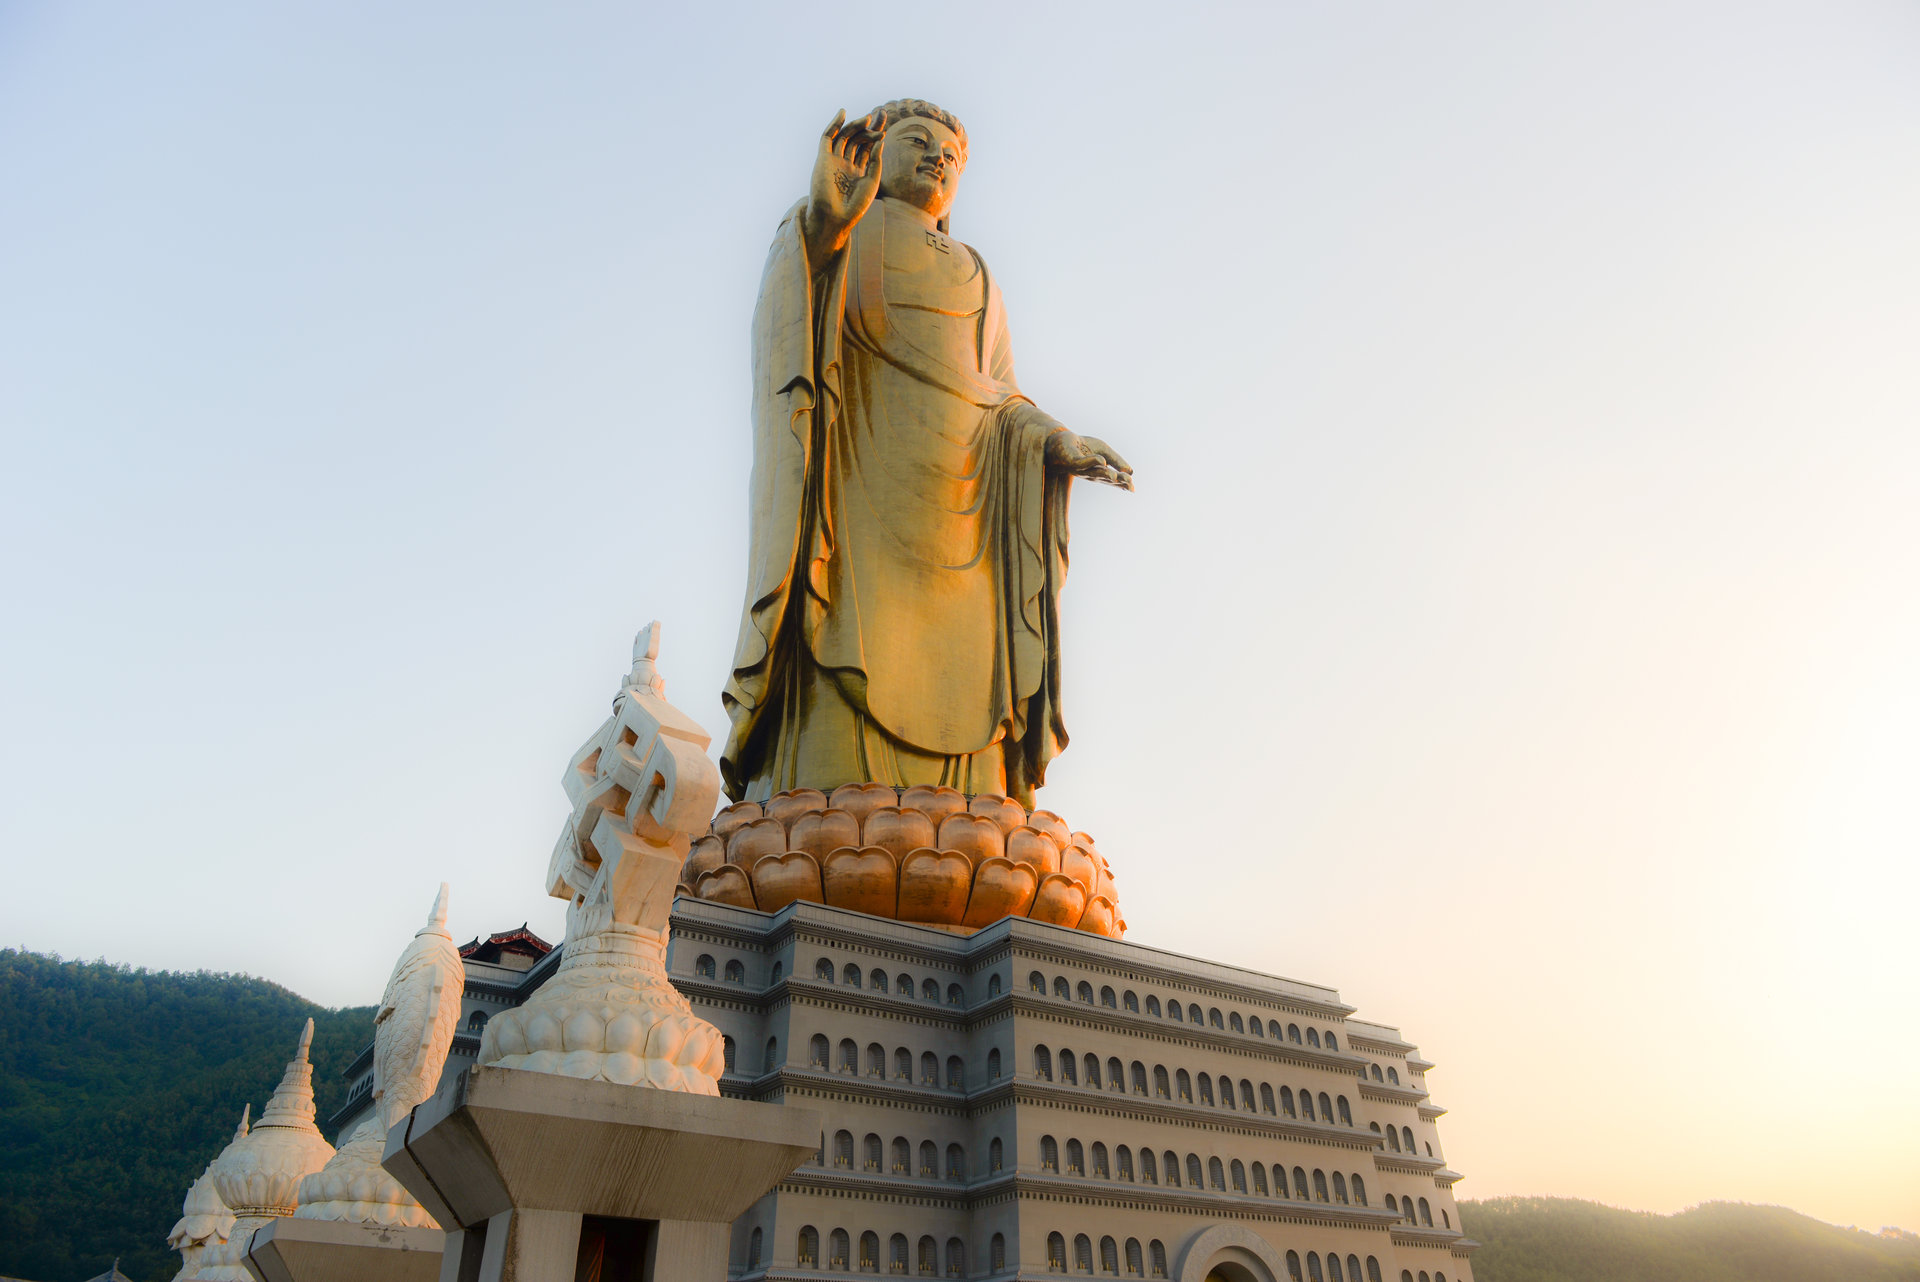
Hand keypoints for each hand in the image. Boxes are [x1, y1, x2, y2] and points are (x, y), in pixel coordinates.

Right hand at [804, 108, 885, 260]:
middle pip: (858, 139)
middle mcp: (846, 163)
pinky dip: (834, 124)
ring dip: (856, 126)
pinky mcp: (822, 158)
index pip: (868, 146)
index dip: (876, 132)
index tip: (885, 120)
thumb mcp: (872, 181)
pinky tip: (843, 113)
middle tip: (880, 116)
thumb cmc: (855, 205)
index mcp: (858, 171)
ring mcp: (834, 160)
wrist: (835, 217)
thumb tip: (880, 138)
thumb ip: (876, 160)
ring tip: (868, 119)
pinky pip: (827, 137)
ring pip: (845, 136)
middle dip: (868, 127)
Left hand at [1046, 430, 1133, 489]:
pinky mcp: (1072, 461)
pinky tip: (1101, 460)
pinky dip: (1091, 461)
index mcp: (1099, 472)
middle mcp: (1090, 473)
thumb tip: (1130, 471)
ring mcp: (1081, 469)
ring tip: (1116, 476)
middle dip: (1117, 481)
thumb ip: (1116, 459)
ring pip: (1095, 472)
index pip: (1114, 480)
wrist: (1058, 442)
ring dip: (1105, 474)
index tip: (1133, 488)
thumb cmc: (1081, 447)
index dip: (1123, 484)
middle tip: (1129, 483)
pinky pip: (1082, 462)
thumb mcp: (1102, 450)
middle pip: (1106, 479)